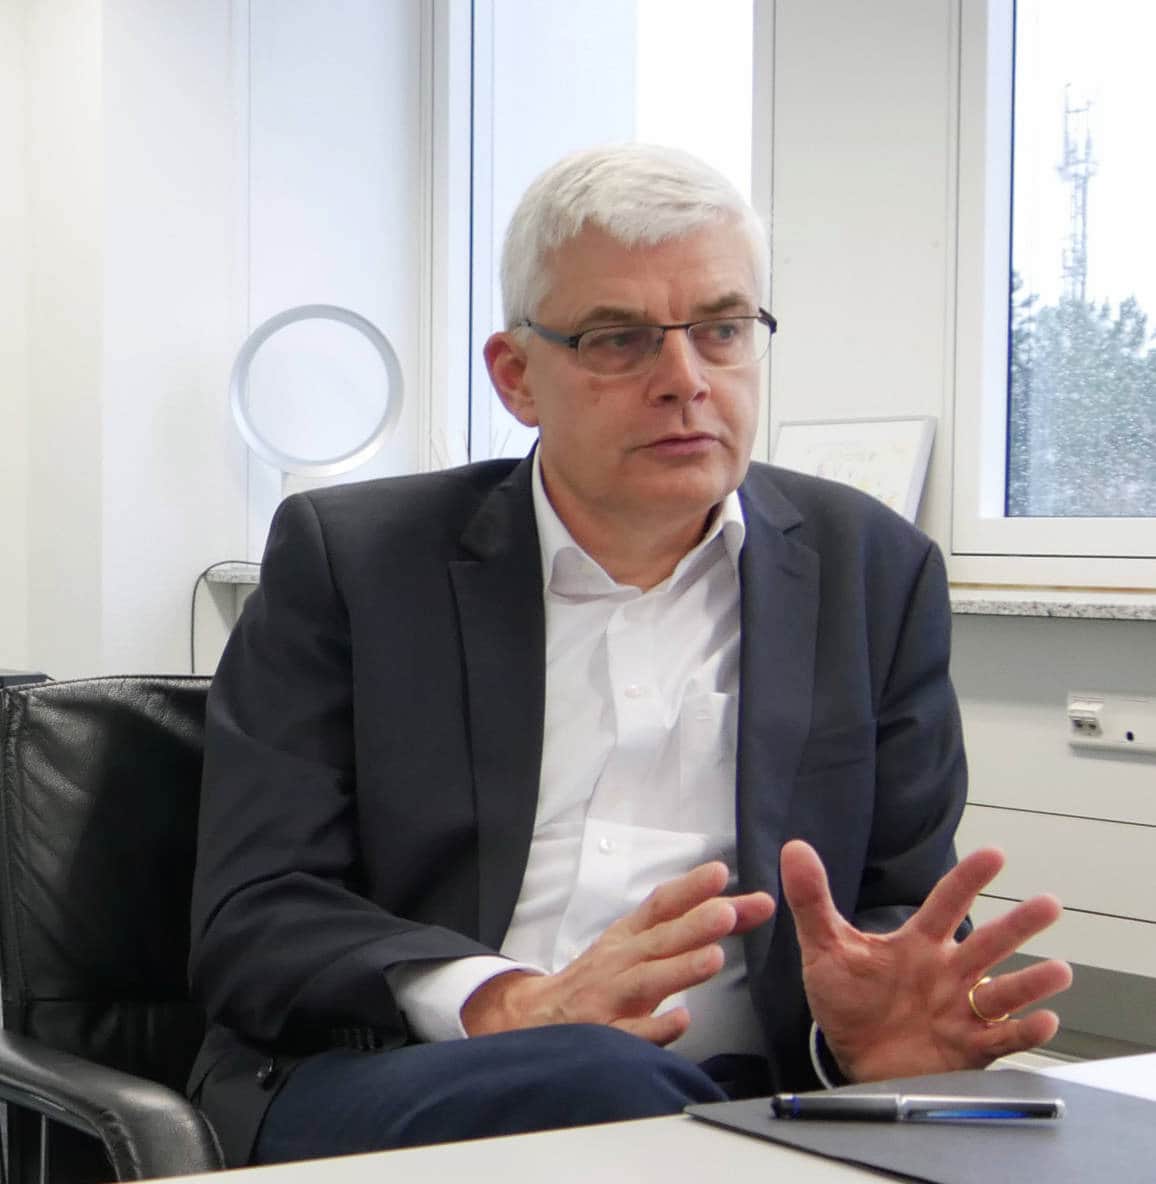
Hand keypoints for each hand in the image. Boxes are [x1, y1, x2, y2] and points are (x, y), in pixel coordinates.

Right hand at [461, 861, 774, 1044]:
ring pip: (646, 981)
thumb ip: (692, 928)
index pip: (659, 906)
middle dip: (693, 924)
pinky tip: (681, 1020)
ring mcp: (610, 997)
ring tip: (713, 957)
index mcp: (628, 936)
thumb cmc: (602, 978)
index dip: (689, 888)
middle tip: (726, 912)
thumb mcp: (637, 945)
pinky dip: (654, 1027)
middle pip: (658, 940)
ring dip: (679, 968)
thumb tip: (745, 907)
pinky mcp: (604, 1035)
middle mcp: (619, 961)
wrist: (538, 1017)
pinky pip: (630, 1034)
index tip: (720, 873)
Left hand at [780, 840, 1072, 1082]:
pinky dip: (1022, 1032)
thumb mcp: (826, 949)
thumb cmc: (849, 1000)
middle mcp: (947, 972)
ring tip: (1059, 971)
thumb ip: (812, 901)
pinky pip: (1000, 1040)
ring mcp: (961, 1011)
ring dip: (1030, 982)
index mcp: (918, 944)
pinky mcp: (967, 1049)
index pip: (945, 905)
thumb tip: (794, 848)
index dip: (967, 880)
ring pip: (1002, 993)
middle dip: (1017, 925)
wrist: (855, 1059)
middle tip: (1049, 905)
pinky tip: (1043, 1021)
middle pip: (987, 944)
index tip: (994, 854)